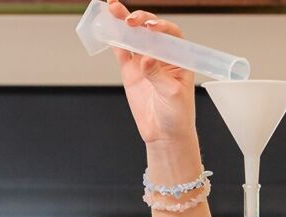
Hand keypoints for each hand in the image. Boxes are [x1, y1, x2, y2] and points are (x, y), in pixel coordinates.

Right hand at [108, 2, 199, 148]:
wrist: (164, 135)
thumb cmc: (178, 115)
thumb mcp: (172, 95)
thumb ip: (158, 75)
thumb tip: (146, 59)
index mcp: (178, 58)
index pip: (171, 34)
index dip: (161, 26)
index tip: (151, 27)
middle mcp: (162, 56)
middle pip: (150, 30)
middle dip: (140, 20)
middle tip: (129, 19)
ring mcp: (145, 62)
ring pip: (134, 37)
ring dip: (123, 22)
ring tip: (112, 8)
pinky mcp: (131, 72)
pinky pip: (121, 51)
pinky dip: (114, 39)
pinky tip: (107, 27)